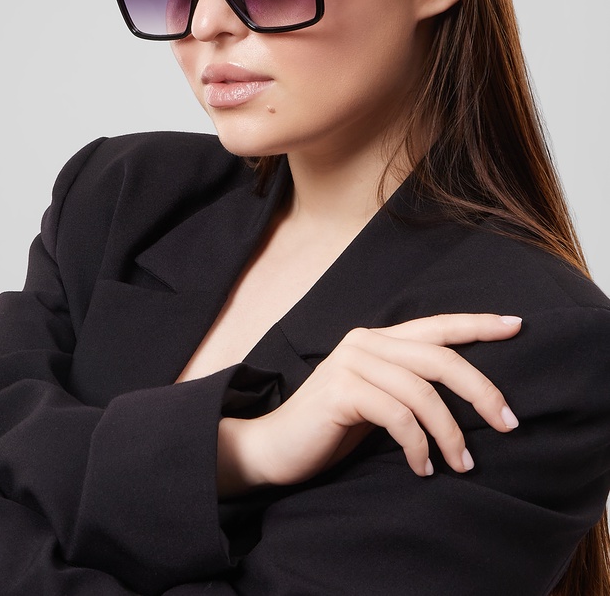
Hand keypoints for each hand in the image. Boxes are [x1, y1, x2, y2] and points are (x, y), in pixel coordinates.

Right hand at [218, 313, 520, 494]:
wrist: (275, 446)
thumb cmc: (333, 427)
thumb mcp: (378, 398)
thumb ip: (409, 385)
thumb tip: (469, 396)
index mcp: (378, 338)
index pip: (437, 325)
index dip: (478, 324)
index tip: (515, 326)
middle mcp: (365, 342)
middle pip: (440, 358)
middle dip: (482, 391)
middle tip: (509, 424)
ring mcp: (352, 363)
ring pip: (422, 392)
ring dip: (451, 433)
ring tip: (463, 463)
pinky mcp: (342, 391)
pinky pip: (398, 417)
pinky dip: (418, 446)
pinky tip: (423, 467)